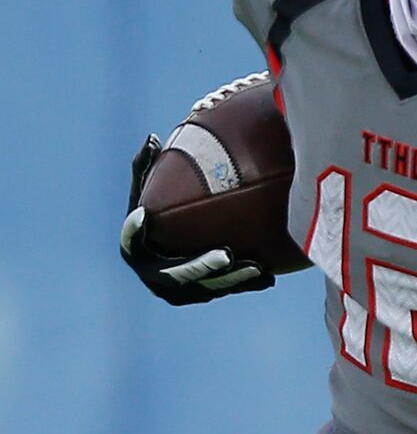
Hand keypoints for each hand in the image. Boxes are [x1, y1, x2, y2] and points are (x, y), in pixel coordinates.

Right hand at [119, 134, 274, 306]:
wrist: (172, 245)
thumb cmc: (157, 208)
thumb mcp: (148, 187)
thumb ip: (146, 167)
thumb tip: (151, 139)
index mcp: (136, 249)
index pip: (131, 241)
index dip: (134, 231)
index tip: (144, 214)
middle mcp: (154, 276)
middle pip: (179, 274)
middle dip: (203, 266)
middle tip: (227, 253)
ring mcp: (179, 292)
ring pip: (208, 287)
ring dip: (233, 280)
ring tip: (256, 266)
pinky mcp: (201, 295)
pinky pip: (225, 290)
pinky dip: (246, 284)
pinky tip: (268, 276)